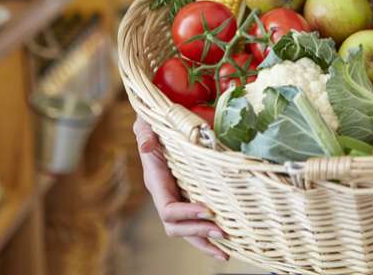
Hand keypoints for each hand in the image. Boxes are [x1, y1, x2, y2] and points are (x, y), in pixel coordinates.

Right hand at [133, 117, 227, 260]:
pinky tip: (225, 242)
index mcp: (156, 181)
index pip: (168, 208)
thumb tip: (146, 146)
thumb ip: (146, 134)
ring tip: (226, 251)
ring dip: (205, 242)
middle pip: (176, 227)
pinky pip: (196, 223)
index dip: (186, 213)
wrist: (162, 121)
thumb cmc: (156, 122)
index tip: (208, 211)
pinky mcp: (189, 197)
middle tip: (223, 233)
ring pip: (186, 231)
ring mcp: (177, 198)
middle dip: (198, 233)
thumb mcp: (148, 124)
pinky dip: (208, 235)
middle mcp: (165, 195)